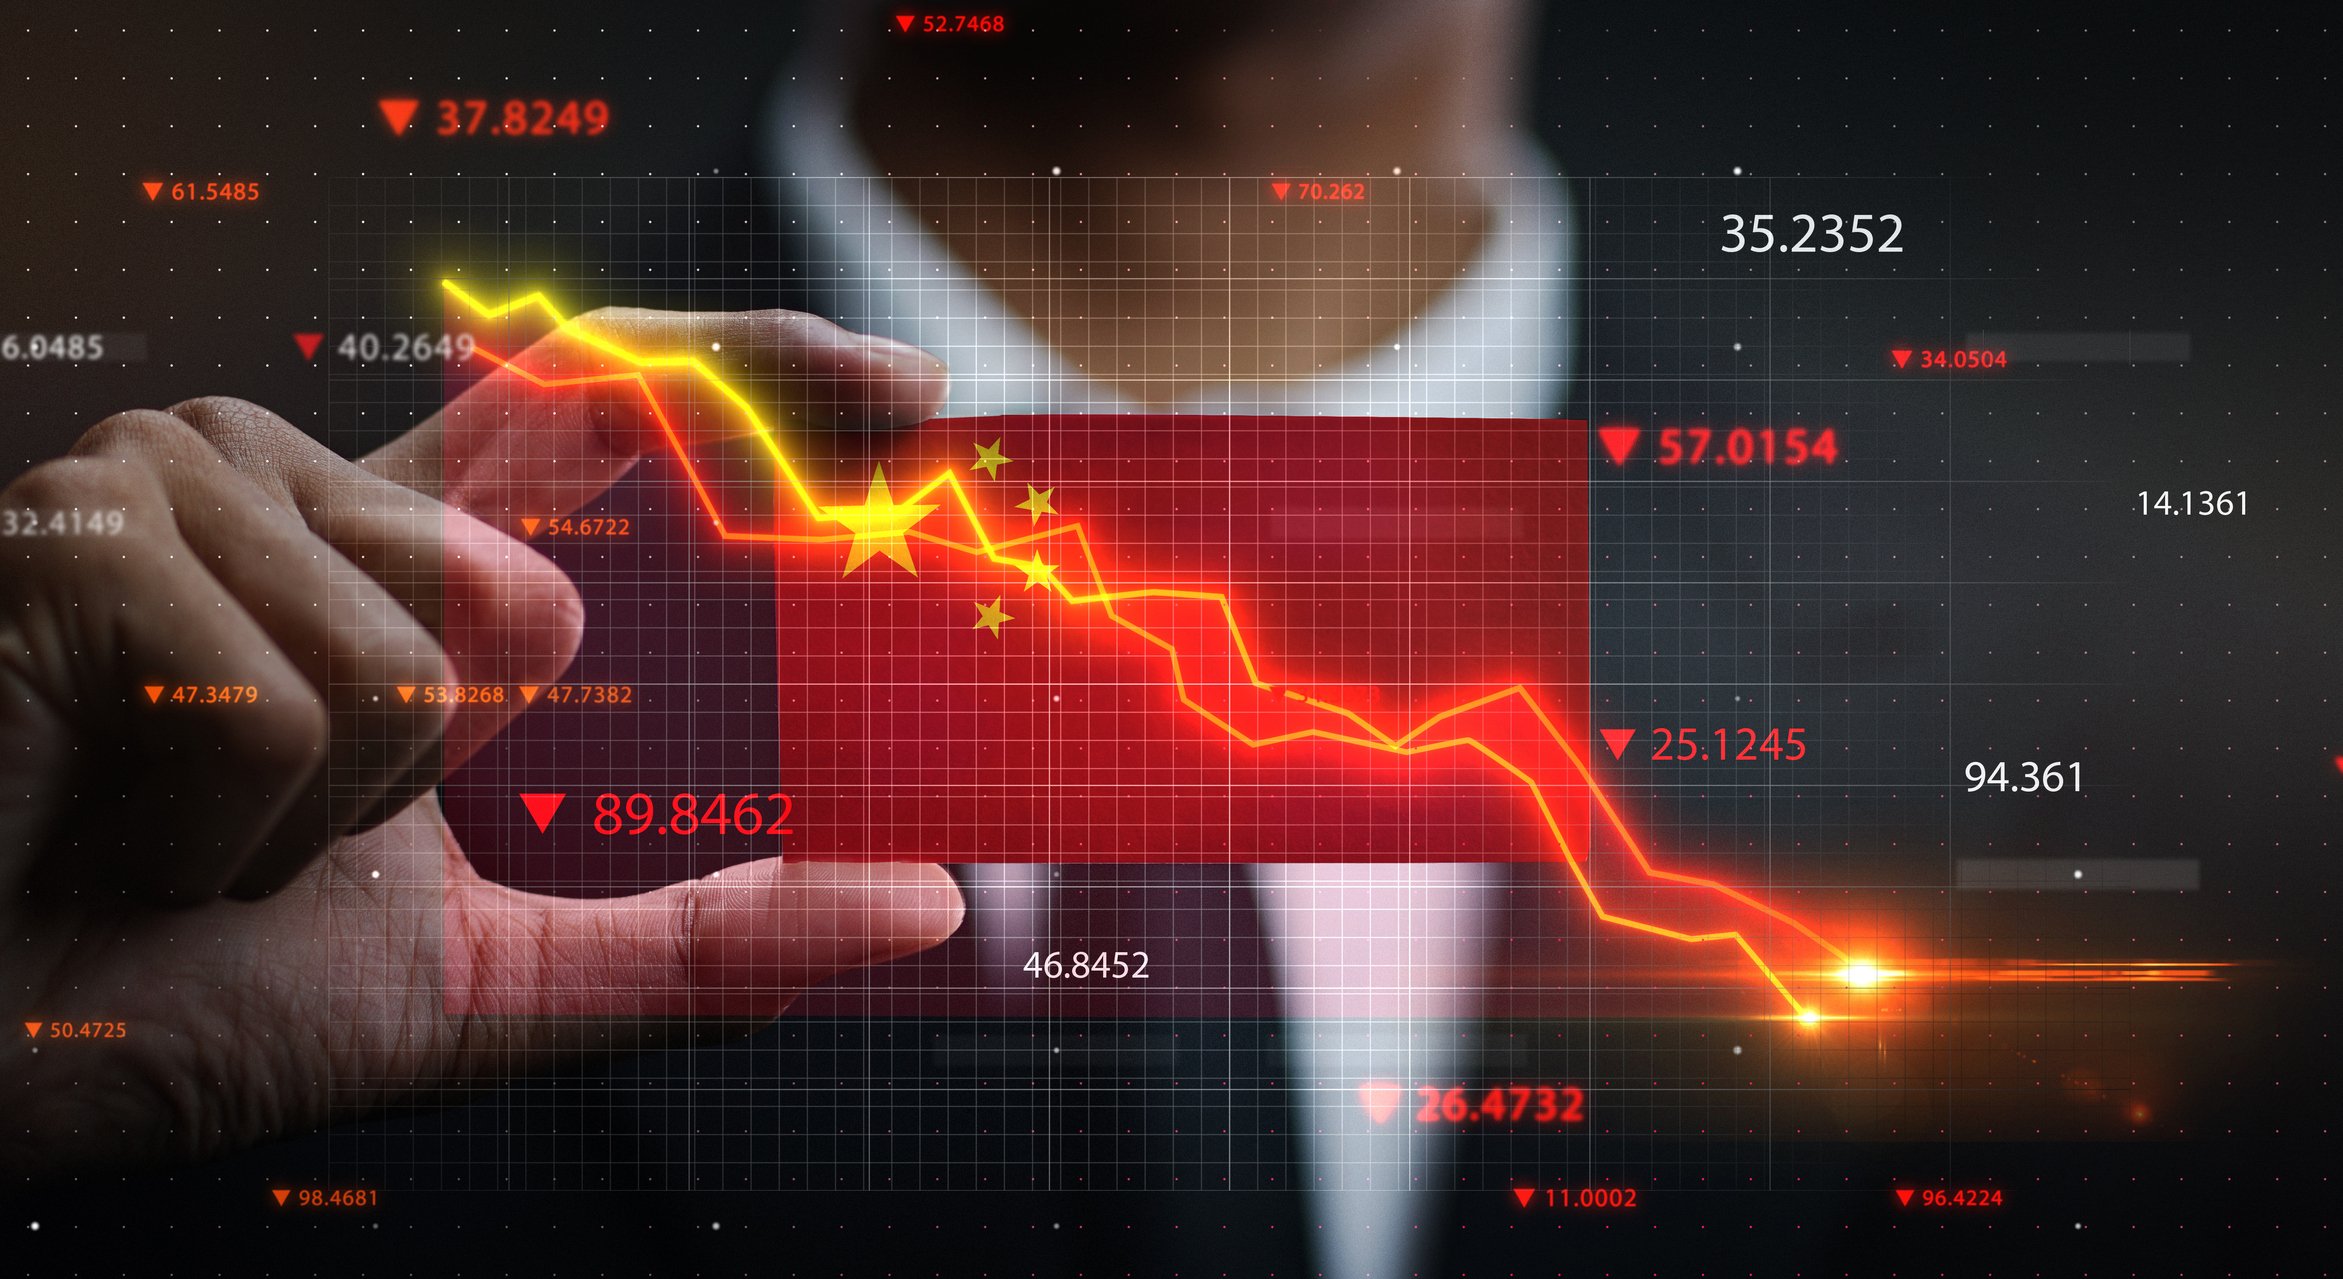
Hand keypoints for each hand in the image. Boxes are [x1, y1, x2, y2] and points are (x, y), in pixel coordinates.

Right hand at [0, 310, 961, 1177]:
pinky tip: (104, 826)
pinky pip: (293, 699)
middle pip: (535, 584)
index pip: (597, 410)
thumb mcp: (494, 983)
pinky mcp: (88, 531)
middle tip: (285, 846)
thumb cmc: (181, 997)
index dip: (754, 371)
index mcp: (394, 569)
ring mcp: (185, 488)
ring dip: (322, 824)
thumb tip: (928, 904)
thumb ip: (705, 942)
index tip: (908, 394)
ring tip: (172, 837)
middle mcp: (299, 491)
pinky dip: (222, 831)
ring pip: (427, 657)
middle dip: (449, 773)